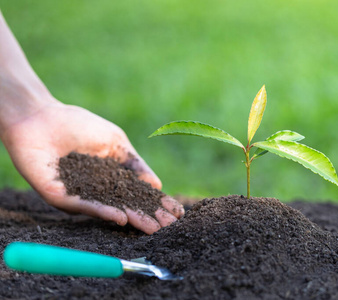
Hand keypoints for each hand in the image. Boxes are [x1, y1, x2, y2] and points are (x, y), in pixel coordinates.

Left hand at [0, 100, 183, 233]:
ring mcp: (80, 195)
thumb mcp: (116, 142)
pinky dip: (104, 212)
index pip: (138, 193)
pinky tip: (122, 217)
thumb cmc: (79, 124)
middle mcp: (97, 190)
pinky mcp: (60, 196)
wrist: (41, 116)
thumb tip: (156, 185)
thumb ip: (134, 164)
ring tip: (153, 227)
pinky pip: (84, 206)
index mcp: (111, 177)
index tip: (177, 211)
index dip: (157, 202)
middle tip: (169, 226)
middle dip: (149, 216)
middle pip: (127, 206)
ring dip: (132, 219)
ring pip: (109, 210)